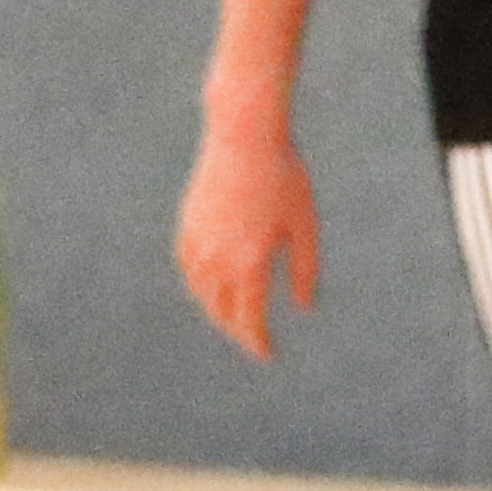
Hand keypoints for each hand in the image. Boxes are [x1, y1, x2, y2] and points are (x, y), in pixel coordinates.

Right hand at [173, 113, 319, 358]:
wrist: (243, 136)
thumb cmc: (284, 177)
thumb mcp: (304, 225)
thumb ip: (304, 270)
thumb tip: (304, 307)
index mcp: (250, 263)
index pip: (250, 320)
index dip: (258, 342)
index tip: (268, 354)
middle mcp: (218, 260)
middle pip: (222, 313)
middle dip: (238, 330)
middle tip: (253, 338)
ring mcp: (198, 243)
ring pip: (201, 293)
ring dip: (216, 310)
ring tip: (232, 316)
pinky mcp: (187, 225)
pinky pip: (188, 268)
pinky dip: (199, 284)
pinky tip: (209, 284)